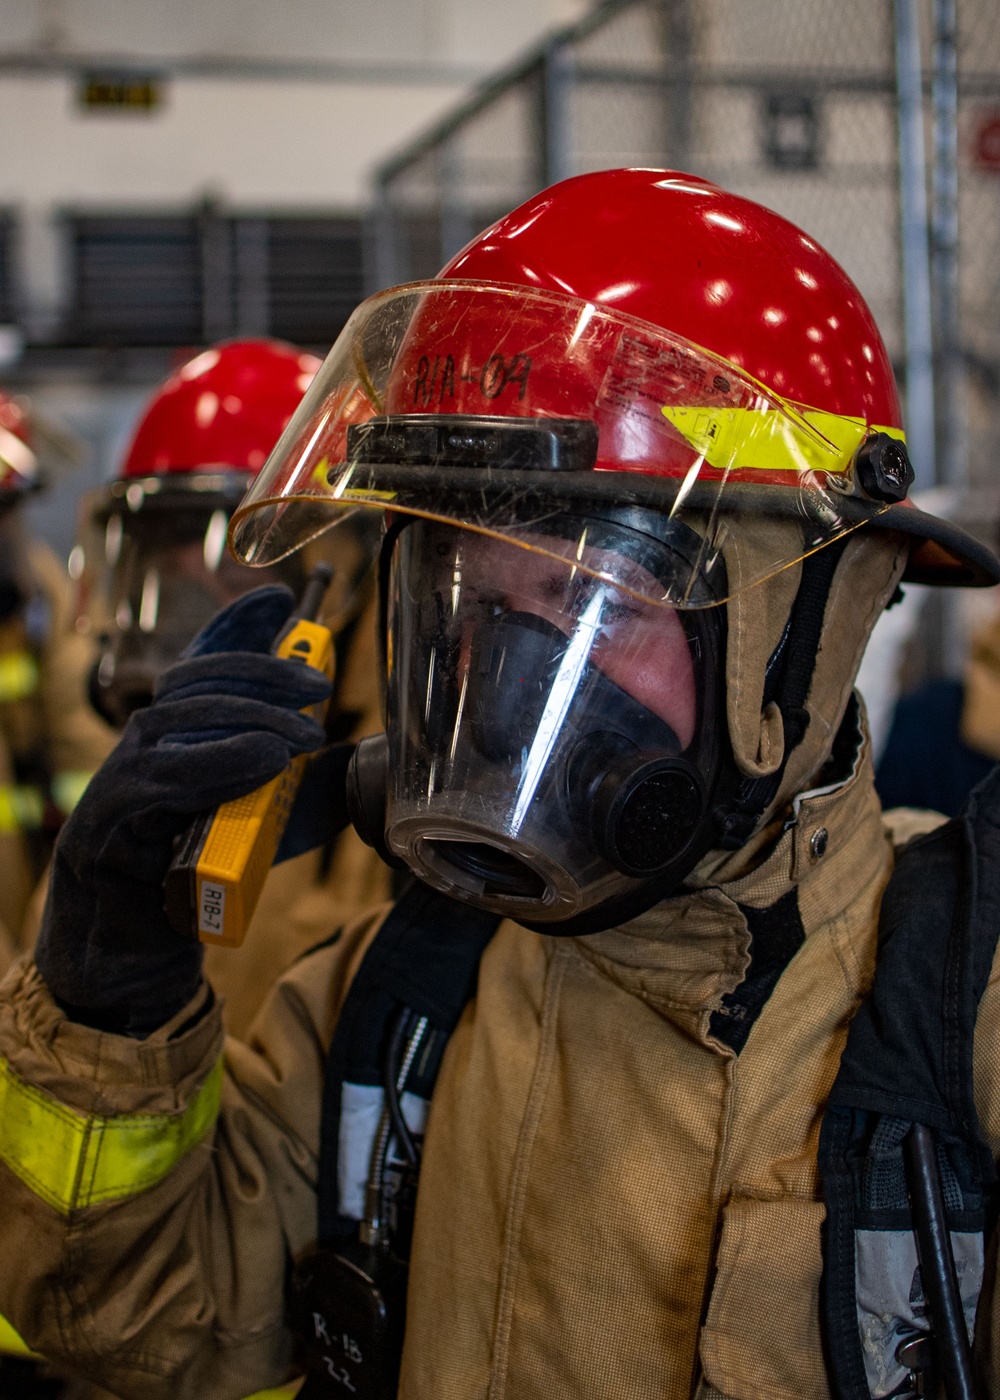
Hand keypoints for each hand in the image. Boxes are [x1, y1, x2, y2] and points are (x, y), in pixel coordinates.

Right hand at [35, 586, 331, 1036]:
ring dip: (247, 719)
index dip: (238, 625)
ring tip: (302, 735)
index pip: (204, 661)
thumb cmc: (203, 870)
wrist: (137, 941)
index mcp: (181, 733)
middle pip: (197, 681)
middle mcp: (146, 742)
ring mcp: (122, 776)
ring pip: (179, 721)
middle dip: (262, 673)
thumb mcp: (271, 822)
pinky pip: (163, 780)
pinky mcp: (112, 819)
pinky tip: (262, 760)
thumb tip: (359, 756)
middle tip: (319, 687)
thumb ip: (306, 788)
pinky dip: (217, 764)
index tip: (281, 598)